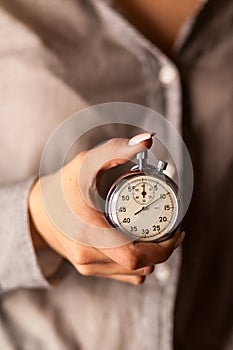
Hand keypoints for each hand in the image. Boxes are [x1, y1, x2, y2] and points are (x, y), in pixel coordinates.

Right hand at [29, 133, 184, 284]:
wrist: (37, 212)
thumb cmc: (61, 188)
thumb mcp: (85, 164)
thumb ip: (115, 149)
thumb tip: (147, 140)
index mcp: (89, 234)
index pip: (137, 256)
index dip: (164, 248)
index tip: (178, 232)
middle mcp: (88, 257)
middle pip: (141, 266)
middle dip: (162, 249)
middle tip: (170, 228)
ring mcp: (88, 267)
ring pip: (135, 273)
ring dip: (151, 255)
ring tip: (154, 232)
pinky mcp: (88, 270)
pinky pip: (124, 274)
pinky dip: (138, 262)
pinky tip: (138, 242)